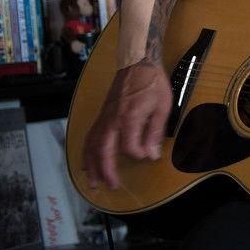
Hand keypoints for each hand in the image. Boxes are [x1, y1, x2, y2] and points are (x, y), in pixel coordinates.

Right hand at [82, 61, 173, 189]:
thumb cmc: (153, 83)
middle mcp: (112, 120)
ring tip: (93, 182)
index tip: (147, 157)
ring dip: (91, 165)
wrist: (137, 62)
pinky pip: (90, 136)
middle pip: (103, 150)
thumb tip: (151, 155)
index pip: (129, 147)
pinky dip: (86, 151)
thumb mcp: (163, 106)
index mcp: (128, 118)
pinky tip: (87, 162)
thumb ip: (155, 132)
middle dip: (105, 171)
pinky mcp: (102, 115)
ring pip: (92, 145)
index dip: (138, 155)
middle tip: (111, 187)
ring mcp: (104, 118)